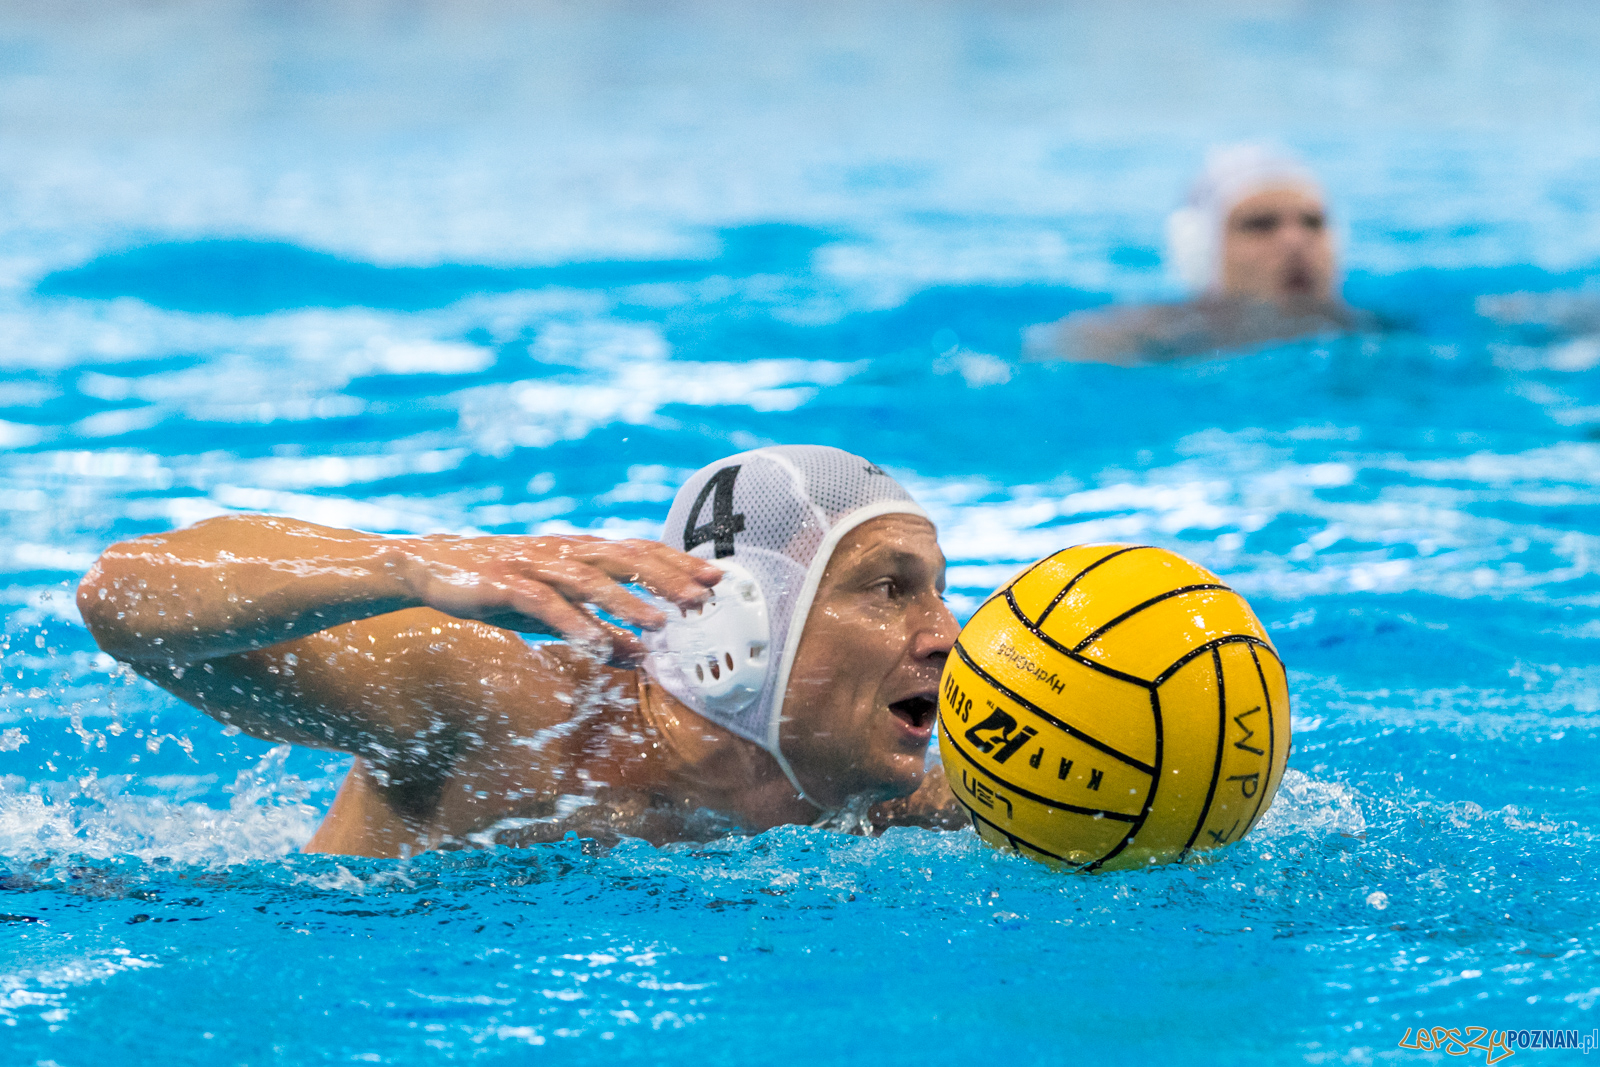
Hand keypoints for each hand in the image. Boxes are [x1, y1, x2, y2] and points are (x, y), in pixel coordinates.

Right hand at [382, 535, 722, 665]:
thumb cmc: (495, 588)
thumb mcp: (551, 610)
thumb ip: (594, 626)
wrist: (424, 567)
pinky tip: (597, 645)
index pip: (639, 552)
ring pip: (590, 580)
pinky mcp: (503, 583)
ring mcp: (533, 564)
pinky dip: (574, 623)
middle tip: (705, 600)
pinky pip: (545, 605)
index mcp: (576, 551)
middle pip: (625, 560)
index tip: (718, 580)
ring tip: (662, 624)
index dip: (678, 564)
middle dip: (668, 579)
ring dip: (629, 602)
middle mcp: (561, 552)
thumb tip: (639, 654)